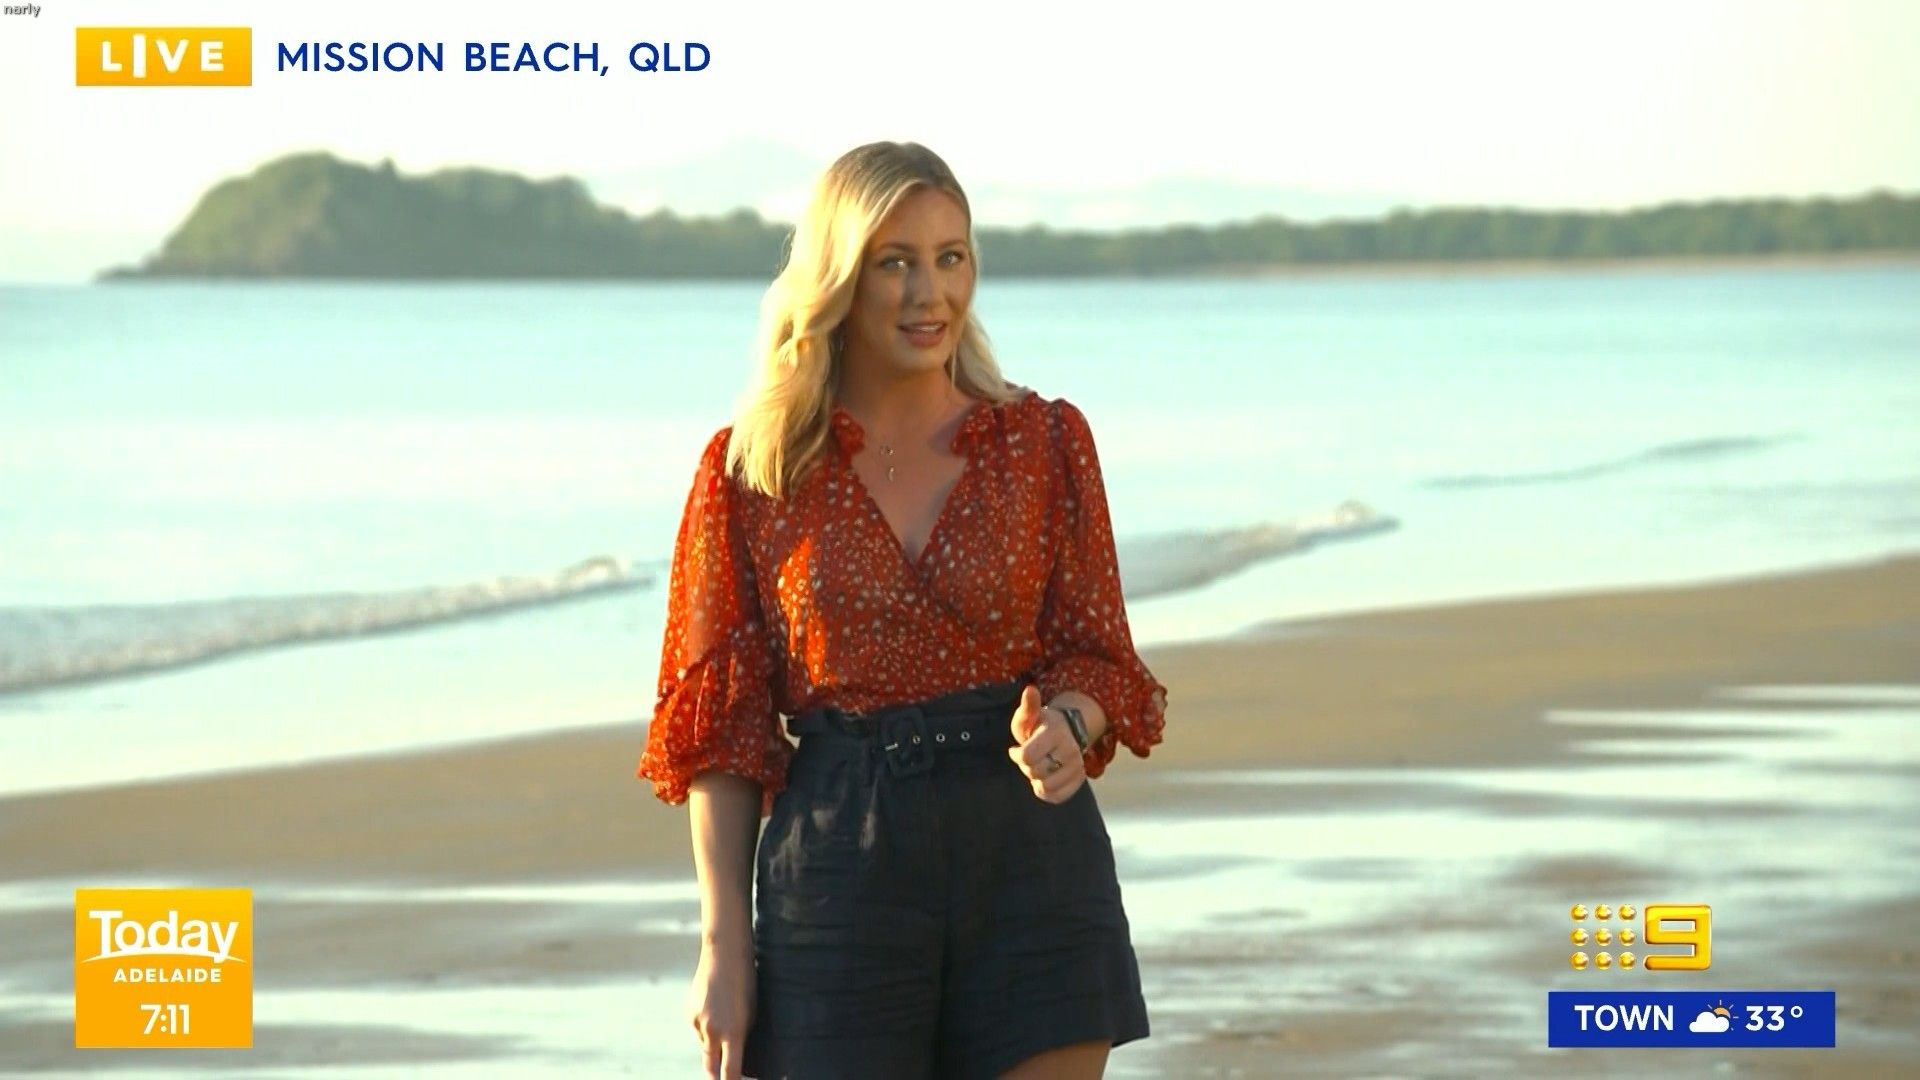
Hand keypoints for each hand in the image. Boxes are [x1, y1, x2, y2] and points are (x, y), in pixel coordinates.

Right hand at [688, 933, 753, 1079]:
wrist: (724, 956)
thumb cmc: (746, 984)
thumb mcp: (750, 1014)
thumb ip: (740, 1038)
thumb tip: (735, 1058)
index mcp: (733, 1033)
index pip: (730, 1072)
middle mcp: (714, 1031)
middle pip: (711, 1067)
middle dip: (716, 1075)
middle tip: (720, 1076)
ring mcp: (698, 1023)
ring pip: (705, 1045)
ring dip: (713, 1042)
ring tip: (724, 1015)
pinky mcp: (689, 1014)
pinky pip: (698, 1030)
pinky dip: (705, 1026)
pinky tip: (714, 1007)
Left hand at [1007, 683, 1085, 803]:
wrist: (1065, 732)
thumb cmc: (1039, 726)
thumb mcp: (1029, 716)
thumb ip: (1028, 706)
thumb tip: (1030, 690)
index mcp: (1056, 733)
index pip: (1026, 757)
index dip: (1016, 755)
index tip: (1016, 749)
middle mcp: (1071, 750)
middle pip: (1035, 773)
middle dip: (1026, 767)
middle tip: (1030, 757)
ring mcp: (1077, 766)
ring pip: (1045, 787)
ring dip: (1036, 780)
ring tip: (1039, 766)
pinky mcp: (1079, 780)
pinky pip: (1056, 797)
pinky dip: (1046, 792)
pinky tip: (1045, 778)